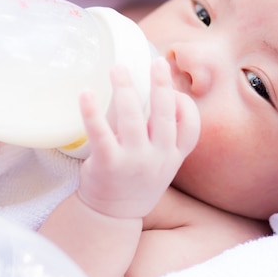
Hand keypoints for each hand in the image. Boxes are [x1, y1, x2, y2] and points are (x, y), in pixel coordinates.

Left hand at [77, 57, 200, 218]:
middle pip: (164, 115)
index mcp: (173, 156)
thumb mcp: (161, 162)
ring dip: (126, 89)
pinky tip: (86, 94)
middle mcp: (158, 158)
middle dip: (161, 85)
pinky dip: (92, 112)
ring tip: (117, 68)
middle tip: (156, 61)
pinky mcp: (108, 164)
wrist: (112, 215)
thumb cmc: (136, 180)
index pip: (191, 127)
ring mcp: (133, 162)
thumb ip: (163, 134)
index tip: (173, 88)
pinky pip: (100, 134)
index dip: (185, 105)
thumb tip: (160, 92)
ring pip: (133, 119)